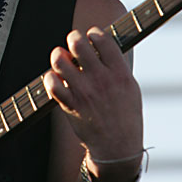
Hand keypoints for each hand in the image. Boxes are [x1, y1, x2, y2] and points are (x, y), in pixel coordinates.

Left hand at [43, 26, 142, 162]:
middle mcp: (100, 79)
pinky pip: (51, 84)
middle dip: (73, 38)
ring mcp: (84, 92)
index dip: (94, 33)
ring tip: (62, 59)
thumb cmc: (125, 115)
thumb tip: (100, 44)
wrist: (118, 149)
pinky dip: (50, 77)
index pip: (102, 39)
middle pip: (78, 44)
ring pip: (60, 60)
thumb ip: (116, 64)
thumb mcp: (130, 86)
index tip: (91, 36)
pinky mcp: (70, 105)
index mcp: (119, 73)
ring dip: (58, 56)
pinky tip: (56, 78)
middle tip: (74, 44)